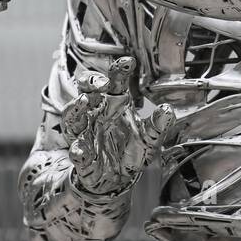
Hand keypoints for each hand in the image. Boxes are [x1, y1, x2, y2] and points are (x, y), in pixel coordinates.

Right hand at [65, 56, 175, 195]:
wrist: (119, 179)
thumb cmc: (131, 151)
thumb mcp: (151, 138)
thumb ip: (158, 125)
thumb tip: (167, 110)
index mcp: (114, 105)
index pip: (114, 82)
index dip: (118, 70)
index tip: (128, 61)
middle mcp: (96, 115)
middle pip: (86, 91)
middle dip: (90, 83)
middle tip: (101, 82)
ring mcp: (86, 135)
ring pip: (72, 117)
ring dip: (75, 108)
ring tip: (82, 101)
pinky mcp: (83, 157)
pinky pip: (77, 152)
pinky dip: (77, 151)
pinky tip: (80, 150)